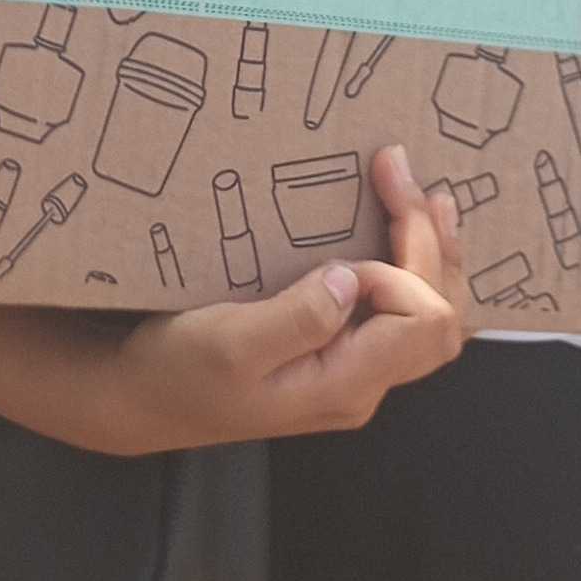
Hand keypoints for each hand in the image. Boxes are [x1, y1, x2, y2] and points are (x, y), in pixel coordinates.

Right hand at [91, 146, 465, 455]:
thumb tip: (351, 279)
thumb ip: (297, 316)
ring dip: (433, 257)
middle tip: (410, 180)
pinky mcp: (336, 359)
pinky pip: (398, 318)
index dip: (401, 269)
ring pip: (428, 321)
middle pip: (440, 322)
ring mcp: (352, 375)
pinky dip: (411, 271)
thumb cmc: (177, 372)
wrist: (140, 400)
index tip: (346, 243)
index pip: (419, 320)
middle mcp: (361, 386)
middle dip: (435, 246)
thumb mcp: (229, 342)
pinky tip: (404, 241)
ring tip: (428, 201)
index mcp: (344, 384)